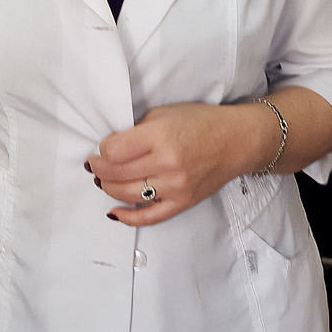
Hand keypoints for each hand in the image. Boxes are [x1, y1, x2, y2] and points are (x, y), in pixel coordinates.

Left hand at [86, 102, 272, 226]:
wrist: (236, 140)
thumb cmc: (200, 122)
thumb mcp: (164, 113)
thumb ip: (138, 130)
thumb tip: (112, 147)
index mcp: (161, 136)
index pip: (114, 150)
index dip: (103, 149)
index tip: (104, 146)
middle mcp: (167, 163)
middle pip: (116, 174)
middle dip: (99, 169)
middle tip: (95, 164)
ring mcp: (175, 186)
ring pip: (127, 195)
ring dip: (108, 188)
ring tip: (103, 180)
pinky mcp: (182, 202)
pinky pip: (149, 217)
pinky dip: (128, 217)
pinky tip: (115, 211)